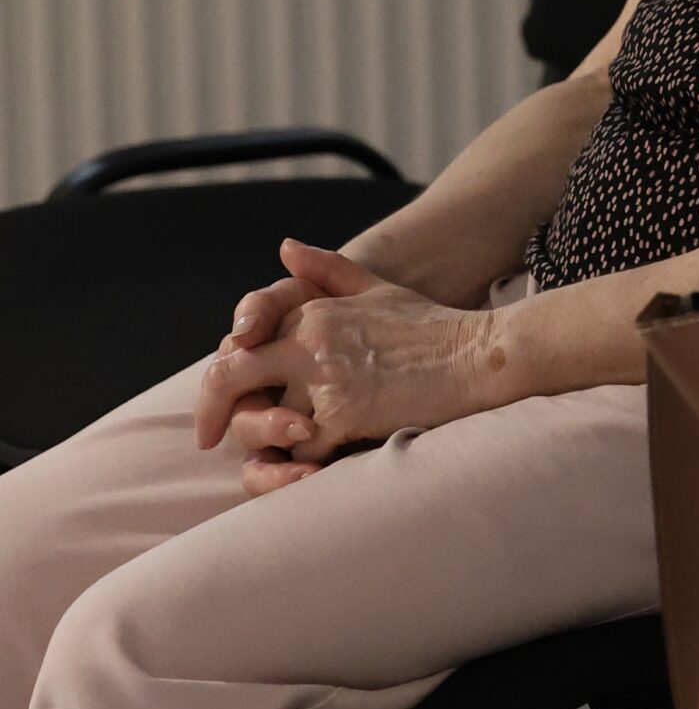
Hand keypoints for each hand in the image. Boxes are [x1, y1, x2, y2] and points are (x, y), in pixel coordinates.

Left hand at [195, 239, 502, 496]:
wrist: (481, 355)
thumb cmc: (434, 327)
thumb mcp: (378, 288)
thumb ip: (328, 270)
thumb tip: (284, 248)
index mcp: (312, 313)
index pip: (239, 347)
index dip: (220, 378)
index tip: (218, 406)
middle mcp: (309, 342)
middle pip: (229, 378)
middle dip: (212, 412)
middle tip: (207, 440)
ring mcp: (325, 379)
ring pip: (264, 424)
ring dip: (270, 444)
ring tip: (285, 454)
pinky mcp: (345, 414)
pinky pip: (303, 449)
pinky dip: (307, 460)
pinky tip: (326, 459)